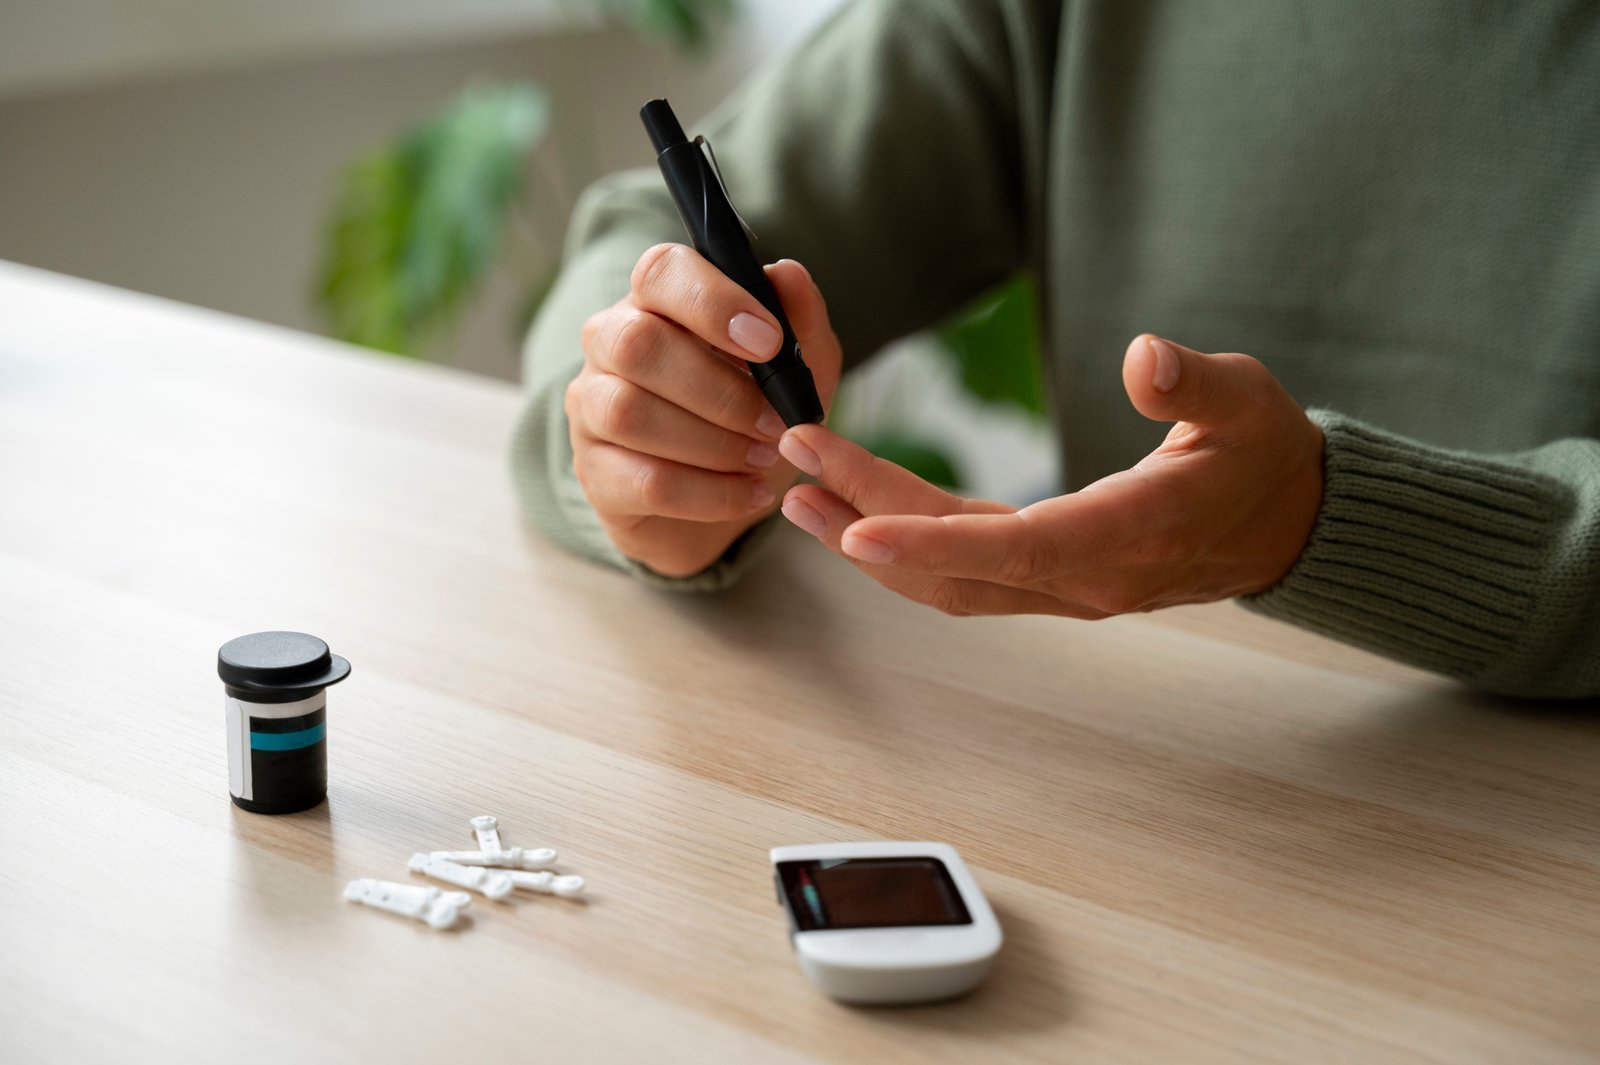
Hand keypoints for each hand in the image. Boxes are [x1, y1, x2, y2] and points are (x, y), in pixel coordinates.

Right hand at [567, 245, 842, 576]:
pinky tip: (751, 493)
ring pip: (630, 413)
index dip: (713, 301)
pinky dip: (712, 493)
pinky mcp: (596, 474)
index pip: (660, 272)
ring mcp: (592, 409)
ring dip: (715, 443)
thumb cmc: (756, 417)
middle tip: (777, 422)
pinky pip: (646, 481)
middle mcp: (610, 343)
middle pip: (637, 344)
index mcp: (657, 301)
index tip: (770, 341)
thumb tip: (788, 274)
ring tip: (765, 458)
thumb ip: (800, 321)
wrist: (728, 499)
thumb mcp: (797, 370)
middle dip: (721, 389)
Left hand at [776, 335, 1323, 616]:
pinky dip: (907, 546)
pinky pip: (966, 574)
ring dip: (871, 544)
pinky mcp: (1052, 578)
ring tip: (798, 496)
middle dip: (869, 521)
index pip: (1017, 548)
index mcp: (1132, 535)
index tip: (853, 524)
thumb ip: (1196, 385)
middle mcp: (1088, 579)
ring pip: (952, 582)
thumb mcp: (1249, 402)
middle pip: (959, 565)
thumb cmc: (1266, 454)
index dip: (932, 541)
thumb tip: (1144, 355)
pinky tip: (855, 513)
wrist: (1288, 523)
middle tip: (793, 464)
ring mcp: (1066, 588)